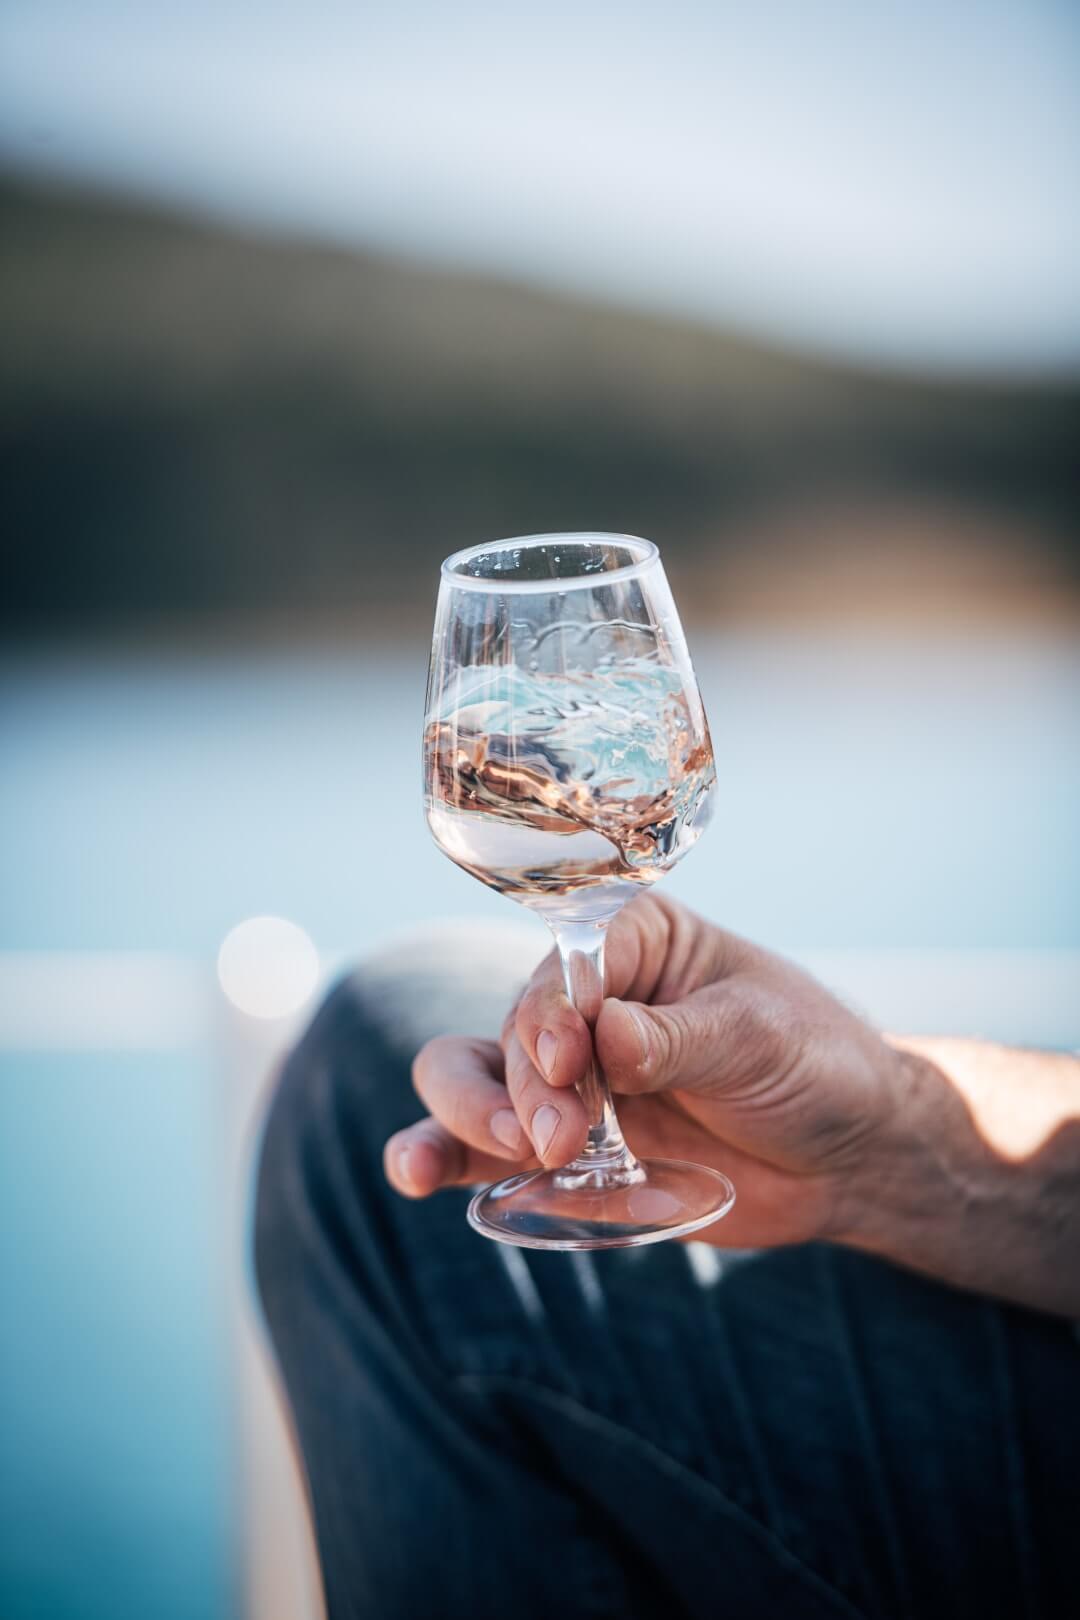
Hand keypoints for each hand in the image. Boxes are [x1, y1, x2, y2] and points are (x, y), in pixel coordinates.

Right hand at [384, 894, 909, 1248]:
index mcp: (633, 942)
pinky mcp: (564, 1147)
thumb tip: (606, 1038)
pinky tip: (417, 1173)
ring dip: (464, 1114)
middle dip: (520, 1083)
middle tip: (563, 1137)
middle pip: (508, 1026)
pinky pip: (483, 1148)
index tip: (571, 1061)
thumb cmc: (817, 1065)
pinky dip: (443, 1155)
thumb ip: (680, 1039)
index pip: (566, 964)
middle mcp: (586, 1002)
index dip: (552, 1012)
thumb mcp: (760, 1038)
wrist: (850, 1157)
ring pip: (468, 1078)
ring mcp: (569, 1078)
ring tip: (492, 1154)